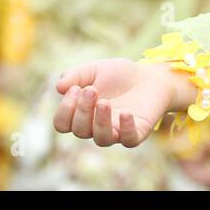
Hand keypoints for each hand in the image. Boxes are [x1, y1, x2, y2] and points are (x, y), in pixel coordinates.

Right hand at [52, 59, 184, 147]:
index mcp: (82, 115)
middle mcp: (96, 127)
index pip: (63, 124)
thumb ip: (75, 75)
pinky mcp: (137, 132)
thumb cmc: (119, 75)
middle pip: (80, 131)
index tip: (75, 89)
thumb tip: (58, 87)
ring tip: (104, 102)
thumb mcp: (94, 69)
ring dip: (100, 122)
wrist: (151, 76)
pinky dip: (126, 129)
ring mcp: (117, 132)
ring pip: (102, 139)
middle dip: (83, 111)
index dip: (65, 110)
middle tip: (91, 90)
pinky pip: (129, 140)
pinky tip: (125, 113)